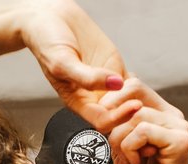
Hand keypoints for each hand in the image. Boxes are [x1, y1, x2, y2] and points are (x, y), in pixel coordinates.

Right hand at [21, 0, 128, 127]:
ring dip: (136, 98)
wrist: (52, 19)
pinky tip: (134, 76)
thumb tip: (116, 84)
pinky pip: (130, 82)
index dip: (118, 117)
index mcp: (77, 102)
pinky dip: (137, 83)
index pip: (102, 120)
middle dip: (130, 111)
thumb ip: (87, 78)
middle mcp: (93, 95)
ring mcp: (105, 82)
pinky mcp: (113, 67)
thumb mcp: (62, 63)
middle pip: (117, 115)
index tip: (133, 106)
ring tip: (137, 86)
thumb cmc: (48, 43)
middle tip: (140, 100)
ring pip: (126, 100)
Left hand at [100, 78, 187, 163]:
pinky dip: (131, 148)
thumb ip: (117, 124)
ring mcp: (179, 126)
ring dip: (121, 139)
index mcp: (160, 113)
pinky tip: (137, 161)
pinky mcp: (180, 140)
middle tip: (109, 138)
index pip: (134, 85)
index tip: (104, 124)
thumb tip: (103, 103)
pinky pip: (143, 130)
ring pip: (136, 115)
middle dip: (113, 116)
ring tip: (130, 158)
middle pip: (134, 93)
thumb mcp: (121, 146)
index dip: (112, 99)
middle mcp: (172, 116)